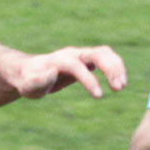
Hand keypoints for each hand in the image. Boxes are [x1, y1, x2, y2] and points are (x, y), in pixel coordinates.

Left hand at [2, 46, 127, 98]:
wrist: (29, 71)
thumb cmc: (28, 81)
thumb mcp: (28, 85)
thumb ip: (37, 81)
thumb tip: (52, 73)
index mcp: (59, 60)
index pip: (77, 66)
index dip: (89, 80)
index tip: (99, 96)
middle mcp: (73, 54)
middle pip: (97, 53)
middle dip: (110, 69)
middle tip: (119, 88)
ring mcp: (81, 55)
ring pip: (105, 53)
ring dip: (116, 67)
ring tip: (121, 86)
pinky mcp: (87, 59)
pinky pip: (106, 57)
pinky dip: (116, 67)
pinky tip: (119, 82)